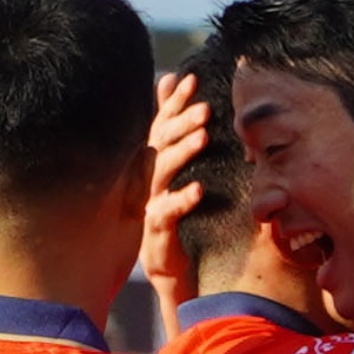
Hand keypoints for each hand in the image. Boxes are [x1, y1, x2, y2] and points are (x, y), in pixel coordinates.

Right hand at [135, 70, 210, 306]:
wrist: (172, 274)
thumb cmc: (178, 222)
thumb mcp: (181, 179)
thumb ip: (181, 142)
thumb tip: (178, 97)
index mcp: (155, 164)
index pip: (162, 125)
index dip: (174, 102)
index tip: (192, 79)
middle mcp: (147, 180)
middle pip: (160, 143)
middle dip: (181, 122)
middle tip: (205, 108)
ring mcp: (149, 206)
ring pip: (160, 172)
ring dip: (182, 152)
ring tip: (204, 136)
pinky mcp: (155, 235)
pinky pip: (164, 213)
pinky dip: (180, 200)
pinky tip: (198, 189)